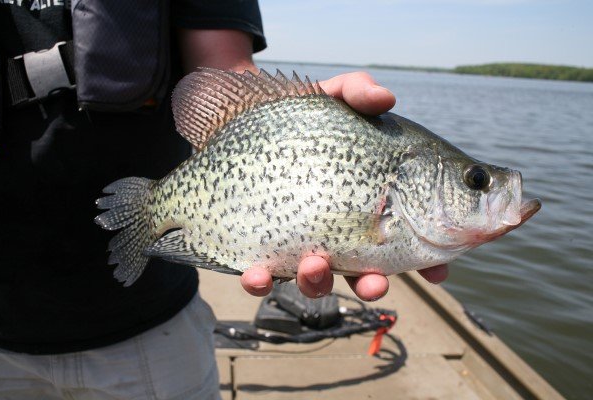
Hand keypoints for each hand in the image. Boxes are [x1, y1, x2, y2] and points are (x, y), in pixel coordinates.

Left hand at [240, 71, 448, 299]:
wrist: (238, 117)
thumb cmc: (297, 112)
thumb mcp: (331, 96)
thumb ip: (358, 91)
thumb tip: (386, 97)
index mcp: (369, 202)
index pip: (407, 239)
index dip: (428, 262)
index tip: (437, 272)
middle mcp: (338, 229)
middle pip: (363, 272)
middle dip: (371, 286)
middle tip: (375, 282)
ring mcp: (299, 242)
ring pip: (314, 280)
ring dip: (317, 282)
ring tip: (314, 264)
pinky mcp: (259, 246)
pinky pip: (261, 275)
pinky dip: (260, 281)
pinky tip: (257, 274)